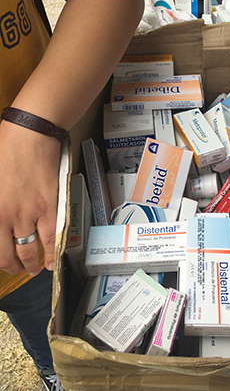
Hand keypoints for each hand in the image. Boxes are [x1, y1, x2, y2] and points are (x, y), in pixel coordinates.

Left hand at [0, 120, 60, 275]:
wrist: (30, 134)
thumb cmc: (6, 149)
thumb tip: (0, 219)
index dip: (0, 261)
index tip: (3, 262)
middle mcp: (8, 217)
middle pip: (9, 254)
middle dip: (14, 266)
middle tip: (17, 268)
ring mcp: (30, 213)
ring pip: (31, 250)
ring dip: (32, 264)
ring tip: (35, 268)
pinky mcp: (50, 206)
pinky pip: (51, 238)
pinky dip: (52, 253)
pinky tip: (51, 260)